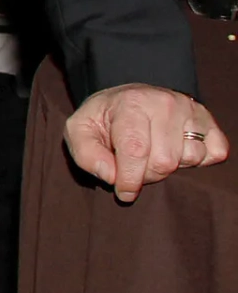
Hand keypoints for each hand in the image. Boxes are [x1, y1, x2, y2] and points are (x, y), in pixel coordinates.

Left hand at [65, 82, 229, 200]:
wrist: (130, 100)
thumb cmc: (104, 119)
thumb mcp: (80, 130)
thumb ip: (87, 155)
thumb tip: (112, 177)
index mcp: (131, 103)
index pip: (136, 150)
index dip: (130, 178)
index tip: (124, 192)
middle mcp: (166, 103)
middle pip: (164, 161)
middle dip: (146, 174)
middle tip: (134, 166)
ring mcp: (191, 111)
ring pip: (191, 158)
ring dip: (170, 167)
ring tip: (153, 153)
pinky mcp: (209, 122)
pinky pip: (214, 154)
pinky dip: (197, 161)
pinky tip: (176, 150)